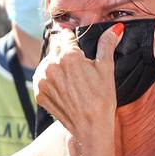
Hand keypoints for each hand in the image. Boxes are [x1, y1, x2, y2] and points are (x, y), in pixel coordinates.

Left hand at [34, 24, 118, 155]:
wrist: (90, 127)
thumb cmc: (101, 98)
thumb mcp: (106, 68)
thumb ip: (107, 45)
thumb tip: (116, 28)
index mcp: (67, 55)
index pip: (65, 36)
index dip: (73, 39)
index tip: (78, 45)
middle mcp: (51, 66)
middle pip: (55, 49)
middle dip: (65, 53)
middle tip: (78, 68)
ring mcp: (42, 80)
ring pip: (47, 63)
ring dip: (56, 66)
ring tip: (72, 80)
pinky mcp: (38, 93)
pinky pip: (42, 79)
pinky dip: (50, 80)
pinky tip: (64, 88)